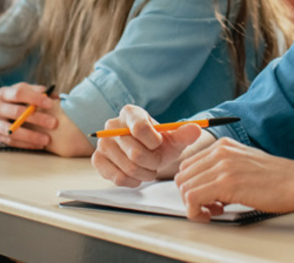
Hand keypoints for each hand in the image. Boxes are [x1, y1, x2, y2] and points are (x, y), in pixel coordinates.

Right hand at [0, 82, 55, 148]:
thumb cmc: (1, 101)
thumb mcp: (12, 91)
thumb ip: (32, 91)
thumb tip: (54, 94)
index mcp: (3, 93)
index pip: (19, 93)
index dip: (35, 97)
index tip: (50, 102)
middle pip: (17, 113)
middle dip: (37, 118)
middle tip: (54, 123)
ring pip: (13, 131)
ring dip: (31, 136)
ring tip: (47, 140)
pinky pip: (10, 142)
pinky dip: (25, 144)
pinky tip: (38, 145)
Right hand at [91, 105, 207, 186]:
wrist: (145, 153)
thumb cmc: (159, 144)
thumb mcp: (174, 138)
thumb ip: (185, 134)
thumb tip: (196, 129)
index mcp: (130, 113)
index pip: (140, 128)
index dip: (155, 142)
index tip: (159, 144)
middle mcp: (112, 125)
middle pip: (135, 153)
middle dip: (153, 162)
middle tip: (156, 161)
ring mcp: (103, 143)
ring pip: (128, 167)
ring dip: (145, 173)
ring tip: (148, 168)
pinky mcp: (98, 160)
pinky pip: (117, 177)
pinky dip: (132, 181)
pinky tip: (137, 175)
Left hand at [173, 137, 293, 221]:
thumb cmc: (279, 178)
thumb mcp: (246, 163)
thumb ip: (224, 168)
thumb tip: (206, 186)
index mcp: (223, 145)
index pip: (188, 165)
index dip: (192, 185)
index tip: (206, 198)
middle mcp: (220, 151)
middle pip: (183, 176)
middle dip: (190, 196)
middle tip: (209, 207)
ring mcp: (222, 166)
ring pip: (185, 188)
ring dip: (194, 205)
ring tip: (213, 211)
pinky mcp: (227, 183)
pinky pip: (193, 199)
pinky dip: (196, 212)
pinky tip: (212, 214)